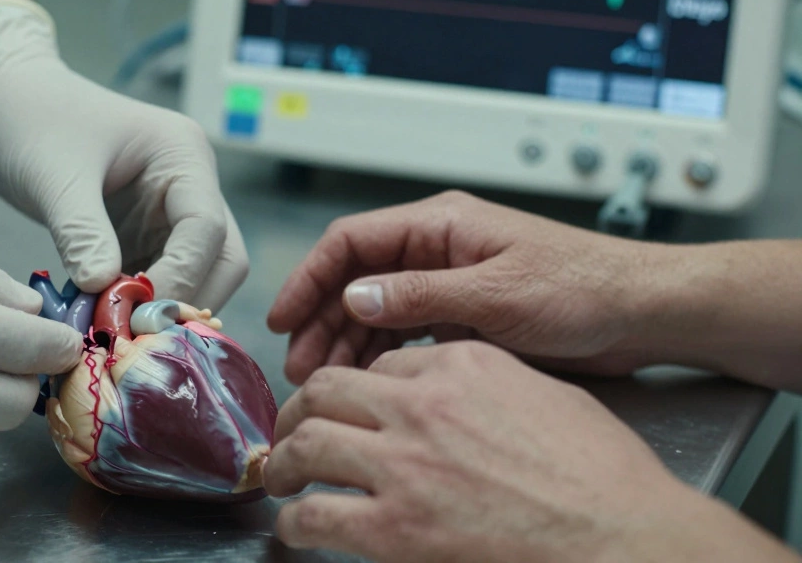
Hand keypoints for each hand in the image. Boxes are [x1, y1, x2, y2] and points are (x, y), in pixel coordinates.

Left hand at [0, 0, 247, 310]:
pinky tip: (104, 326)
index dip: (179, 278)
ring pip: (196, 278)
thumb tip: (105, 289)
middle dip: (185, 302)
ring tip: (114, 337)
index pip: (206, 229)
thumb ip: (81, 232)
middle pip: (220, 261)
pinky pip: (159, 282)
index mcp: (183, 156)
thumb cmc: (33, 120)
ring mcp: (172, 213)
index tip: (136, 316)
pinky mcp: (146, 236)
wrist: (10, 103)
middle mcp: (191, 186)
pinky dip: (138, 308)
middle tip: (134, 338)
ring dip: (162, 311)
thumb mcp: (54, 176)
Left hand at [264, 342, 792, 562]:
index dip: (358, 389)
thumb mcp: (546, 397)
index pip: (382, 365)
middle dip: (299, 410)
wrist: (626, 539)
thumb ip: (488, 385)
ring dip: (283, 461)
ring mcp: (404, 466)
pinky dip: (295, 521)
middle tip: (292, 433)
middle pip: (327, 390)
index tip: (348, 408)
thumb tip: (461, 398)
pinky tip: (296, 527)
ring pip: (308, 444)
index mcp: (462, 366)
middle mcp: (422, 405)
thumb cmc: (606, 478)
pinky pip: (318, 516)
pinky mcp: (397, 528)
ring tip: (279, 476)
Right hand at [267, 191, 672, 383]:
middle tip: (300, 367)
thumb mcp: (496, 292)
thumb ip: (421, 295)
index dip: (310, 277)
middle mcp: (437, 249)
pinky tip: (366, 383)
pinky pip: (405, 334)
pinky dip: (382, 357)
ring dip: (347, 344)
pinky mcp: (463, 316)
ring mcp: (448, 283)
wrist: (642, 314)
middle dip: (322, 321)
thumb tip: (354, 296)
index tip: (283, 316)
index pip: (352, 241)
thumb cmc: (583, 287)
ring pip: (376, 311)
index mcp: (441, 224)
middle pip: (356, 280)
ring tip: (325, 383)